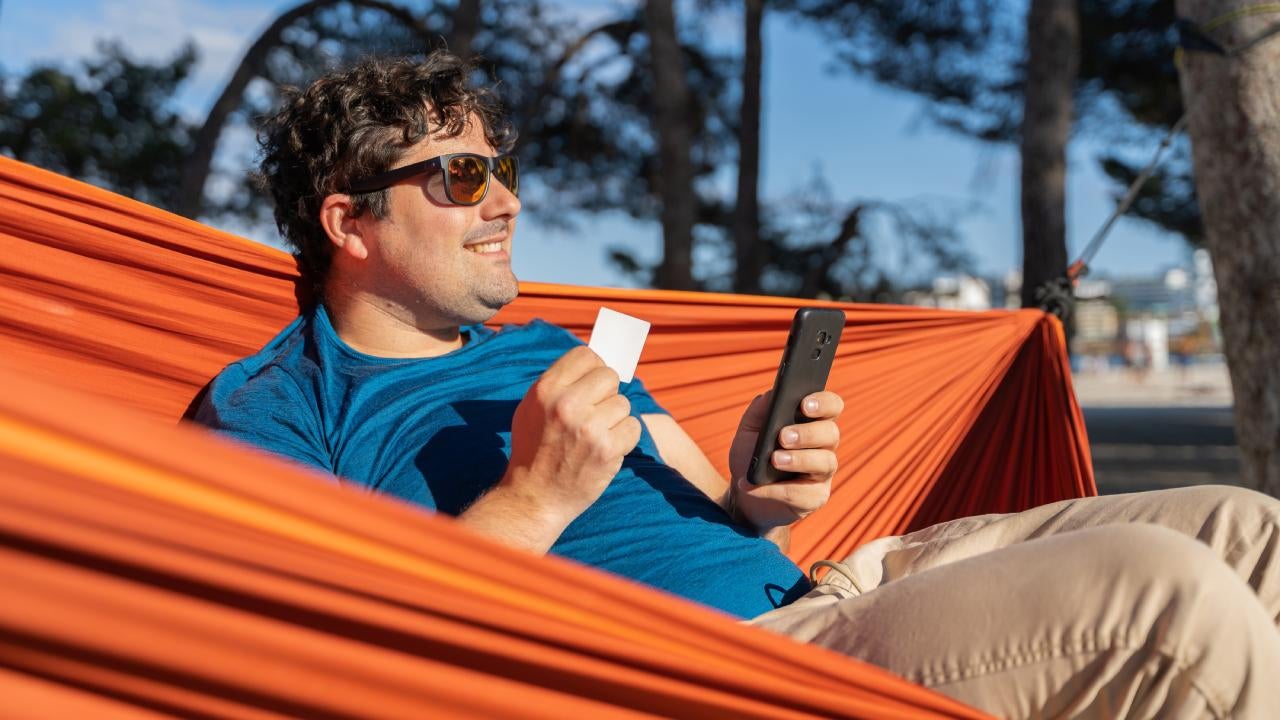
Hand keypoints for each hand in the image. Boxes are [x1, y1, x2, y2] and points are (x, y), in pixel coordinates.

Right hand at [500, 346, 642, 528]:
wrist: (534, 498)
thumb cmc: (533, 450)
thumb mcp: (531, 408)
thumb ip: (559, 384)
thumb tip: (594, 363)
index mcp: (546, 390)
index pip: (586, 355)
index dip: (593, 369)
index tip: (592, 384)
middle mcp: (567, 405)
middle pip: (609, 377)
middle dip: (606, 393)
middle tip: (595, 412)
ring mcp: (589, 428)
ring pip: (623, 404)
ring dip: (615, 419)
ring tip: (596, 435)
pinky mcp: (608, 450)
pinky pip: (633, 428)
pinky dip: (624, 439)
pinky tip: (606, 449)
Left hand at [727, 390, 843, 531]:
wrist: (744, 492)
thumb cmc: (752, 455)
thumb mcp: (749, 429)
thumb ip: (760, 409)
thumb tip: (772, 394)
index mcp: (812, 421)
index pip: (831, 406)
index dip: (824, 403)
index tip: (804, 404)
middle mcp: (823, 445)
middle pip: (830, 433)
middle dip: (808, 433)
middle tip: (783, 436)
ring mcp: (822, 472)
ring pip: (825, 462)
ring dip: (799, 460)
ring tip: (774, 460)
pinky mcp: (815, 497)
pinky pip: (803, 493)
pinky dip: (775, 490)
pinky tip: (754, 486)